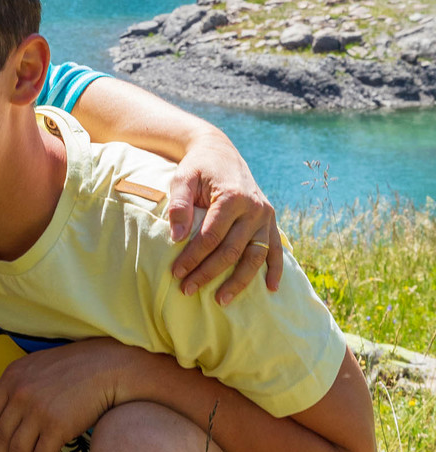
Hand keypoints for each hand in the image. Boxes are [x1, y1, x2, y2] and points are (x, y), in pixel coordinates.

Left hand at [0, 339, 141, 451]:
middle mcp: (20, 394)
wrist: (106, 368)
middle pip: (2, 436)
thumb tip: (5, 415)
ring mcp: (37, 411)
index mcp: (11, 378)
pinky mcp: (57, 426)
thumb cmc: (74, 368)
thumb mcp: (36, 368)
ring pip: (18, 450)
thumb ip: (18, 386)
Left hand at [164, 129, 280, 301]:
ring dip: (239, 281)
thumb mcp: (182, 178)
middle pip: (232, 250)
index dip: (193, 257)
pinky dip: (276, 269)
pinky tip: (272, 289)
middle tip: (187, 289)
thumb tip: (176, 238)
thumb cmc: (197, 167)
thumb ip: (179, 206)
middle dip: (208, 273)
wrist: (220, 151)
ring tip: (221, 300)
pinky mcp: (271, 221)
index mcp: (233, 197)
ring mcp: (266, 216)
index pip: (211, 236)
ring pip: (255, 256)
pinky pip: (276, 249)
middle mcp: (254, 208)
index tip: (176, 273)